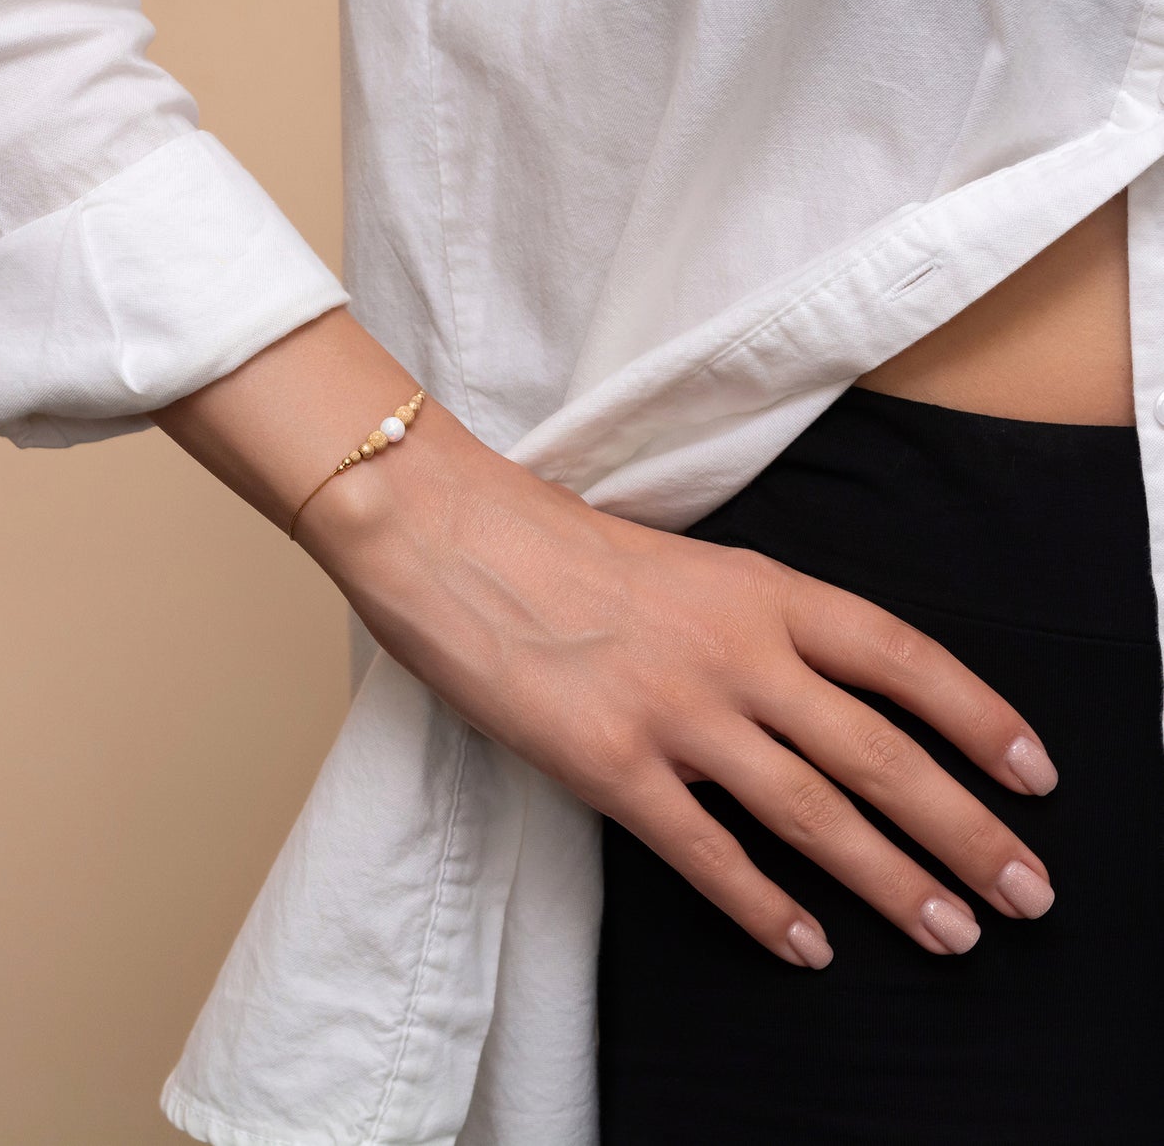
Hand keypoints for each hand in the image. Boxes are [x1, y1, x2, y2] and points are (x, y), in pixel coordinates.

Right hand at [301, 419, 1056, 968]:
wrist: (448, 534)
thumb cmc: (554, 542)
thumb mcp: (682, 562)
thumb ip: (750, 621)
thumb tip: (814, 695)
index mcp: (757, 586)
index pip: (901, 656)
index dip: (978, 716)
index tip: (1032, 772)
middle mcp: (734, 649)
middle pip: (878, 751)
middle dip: (964, 829)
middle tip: (1024, 891)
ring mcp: (673, 708)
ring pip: (812, 811)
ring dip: (890, 880)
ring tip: (949, 932)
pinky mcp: (606, 763)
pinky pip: (706, 851)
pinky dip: (765, 907)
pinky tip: (806, 945)